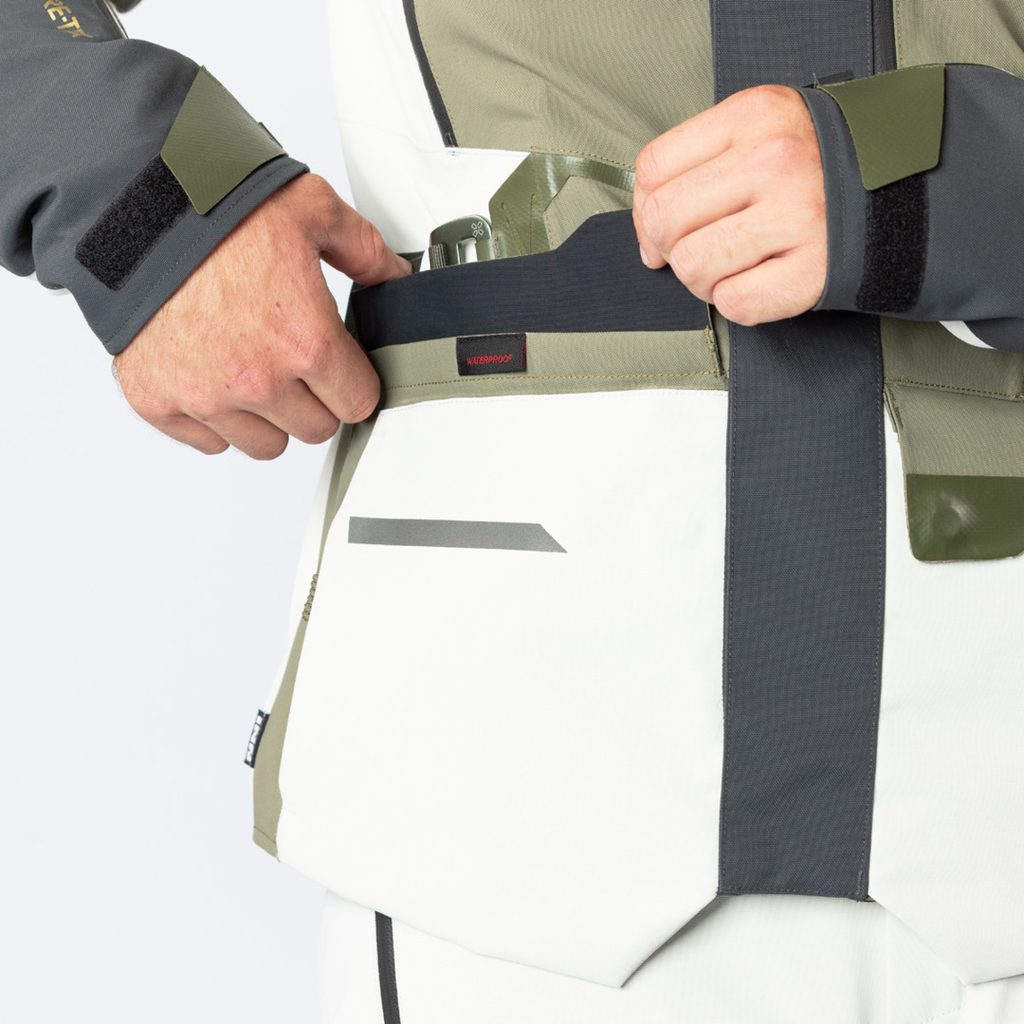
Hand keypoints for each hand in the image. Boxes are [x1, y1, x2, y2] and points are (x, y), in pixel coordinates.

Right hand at [113, 173, 410, 458]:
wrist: (129, 203)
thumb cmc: (217, 206)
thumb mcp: (311, 209)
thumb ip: (364, 250)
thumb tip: (393, 276)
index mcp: (307, 343)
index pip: (358, 404)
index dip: (353, 381)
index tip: (340, 365)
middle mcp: (258, 381)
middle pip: (315, 429)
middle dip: (314, 399)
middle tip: (294, 359)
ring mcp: (205, 396)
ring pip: (265, 445)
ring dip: (268, 417)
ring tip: (253, 366)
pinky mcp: (158, 401)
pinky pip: (208, 440)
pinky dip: (214, 417)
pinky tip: (212, 372)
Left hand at [633, 84, 826, 325]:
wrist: (906, 191)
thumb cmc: (817, 167)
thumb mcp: (762, 132)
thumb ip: (699, 165)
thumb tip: (646, 234)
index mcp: (754, 117)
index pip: (653, 169)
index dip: (644, 209)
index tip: (661, 228)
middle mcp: (774, 162)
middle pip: (664, 221)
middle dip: (670, 247)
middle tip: (698, 251)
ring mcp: (796, 217)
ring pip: (692, 266)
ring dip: (701, 279)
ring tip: (734, 266)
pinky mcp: (811, 272)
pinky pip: (733, 303)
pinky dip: (736, 302)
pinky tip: (761, 281)